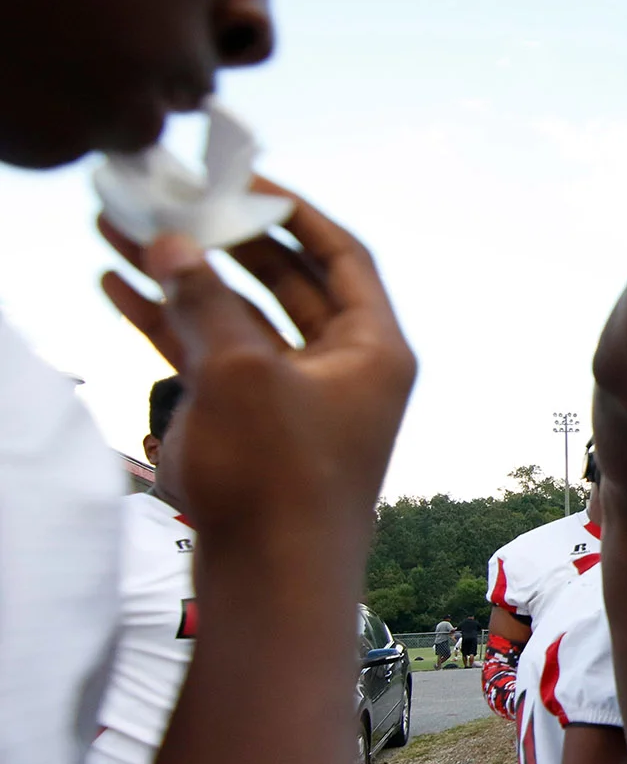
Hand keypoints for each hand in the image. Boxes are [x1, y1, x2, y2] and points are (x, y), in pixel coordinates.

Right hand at [99, 180, 415, 598]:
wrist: (271, 585)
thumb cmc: (279, 482)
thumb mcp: (240, 374)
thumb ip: (207, 302)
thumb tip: (176, 245)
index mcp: (373, 347)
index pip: (341, 254)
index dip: (293, 210)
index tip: (241, 178)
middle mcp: (342, 366)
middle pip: (282, 279)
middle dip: (220, 238)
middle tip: (166, 197)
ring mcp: (293, 395)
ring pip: (235, 316)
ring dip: (181, 275)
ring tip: (117, 226)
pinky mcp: (250, 424)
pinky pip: (210, 356)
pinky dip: (168, 322)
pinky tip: (117, 284)